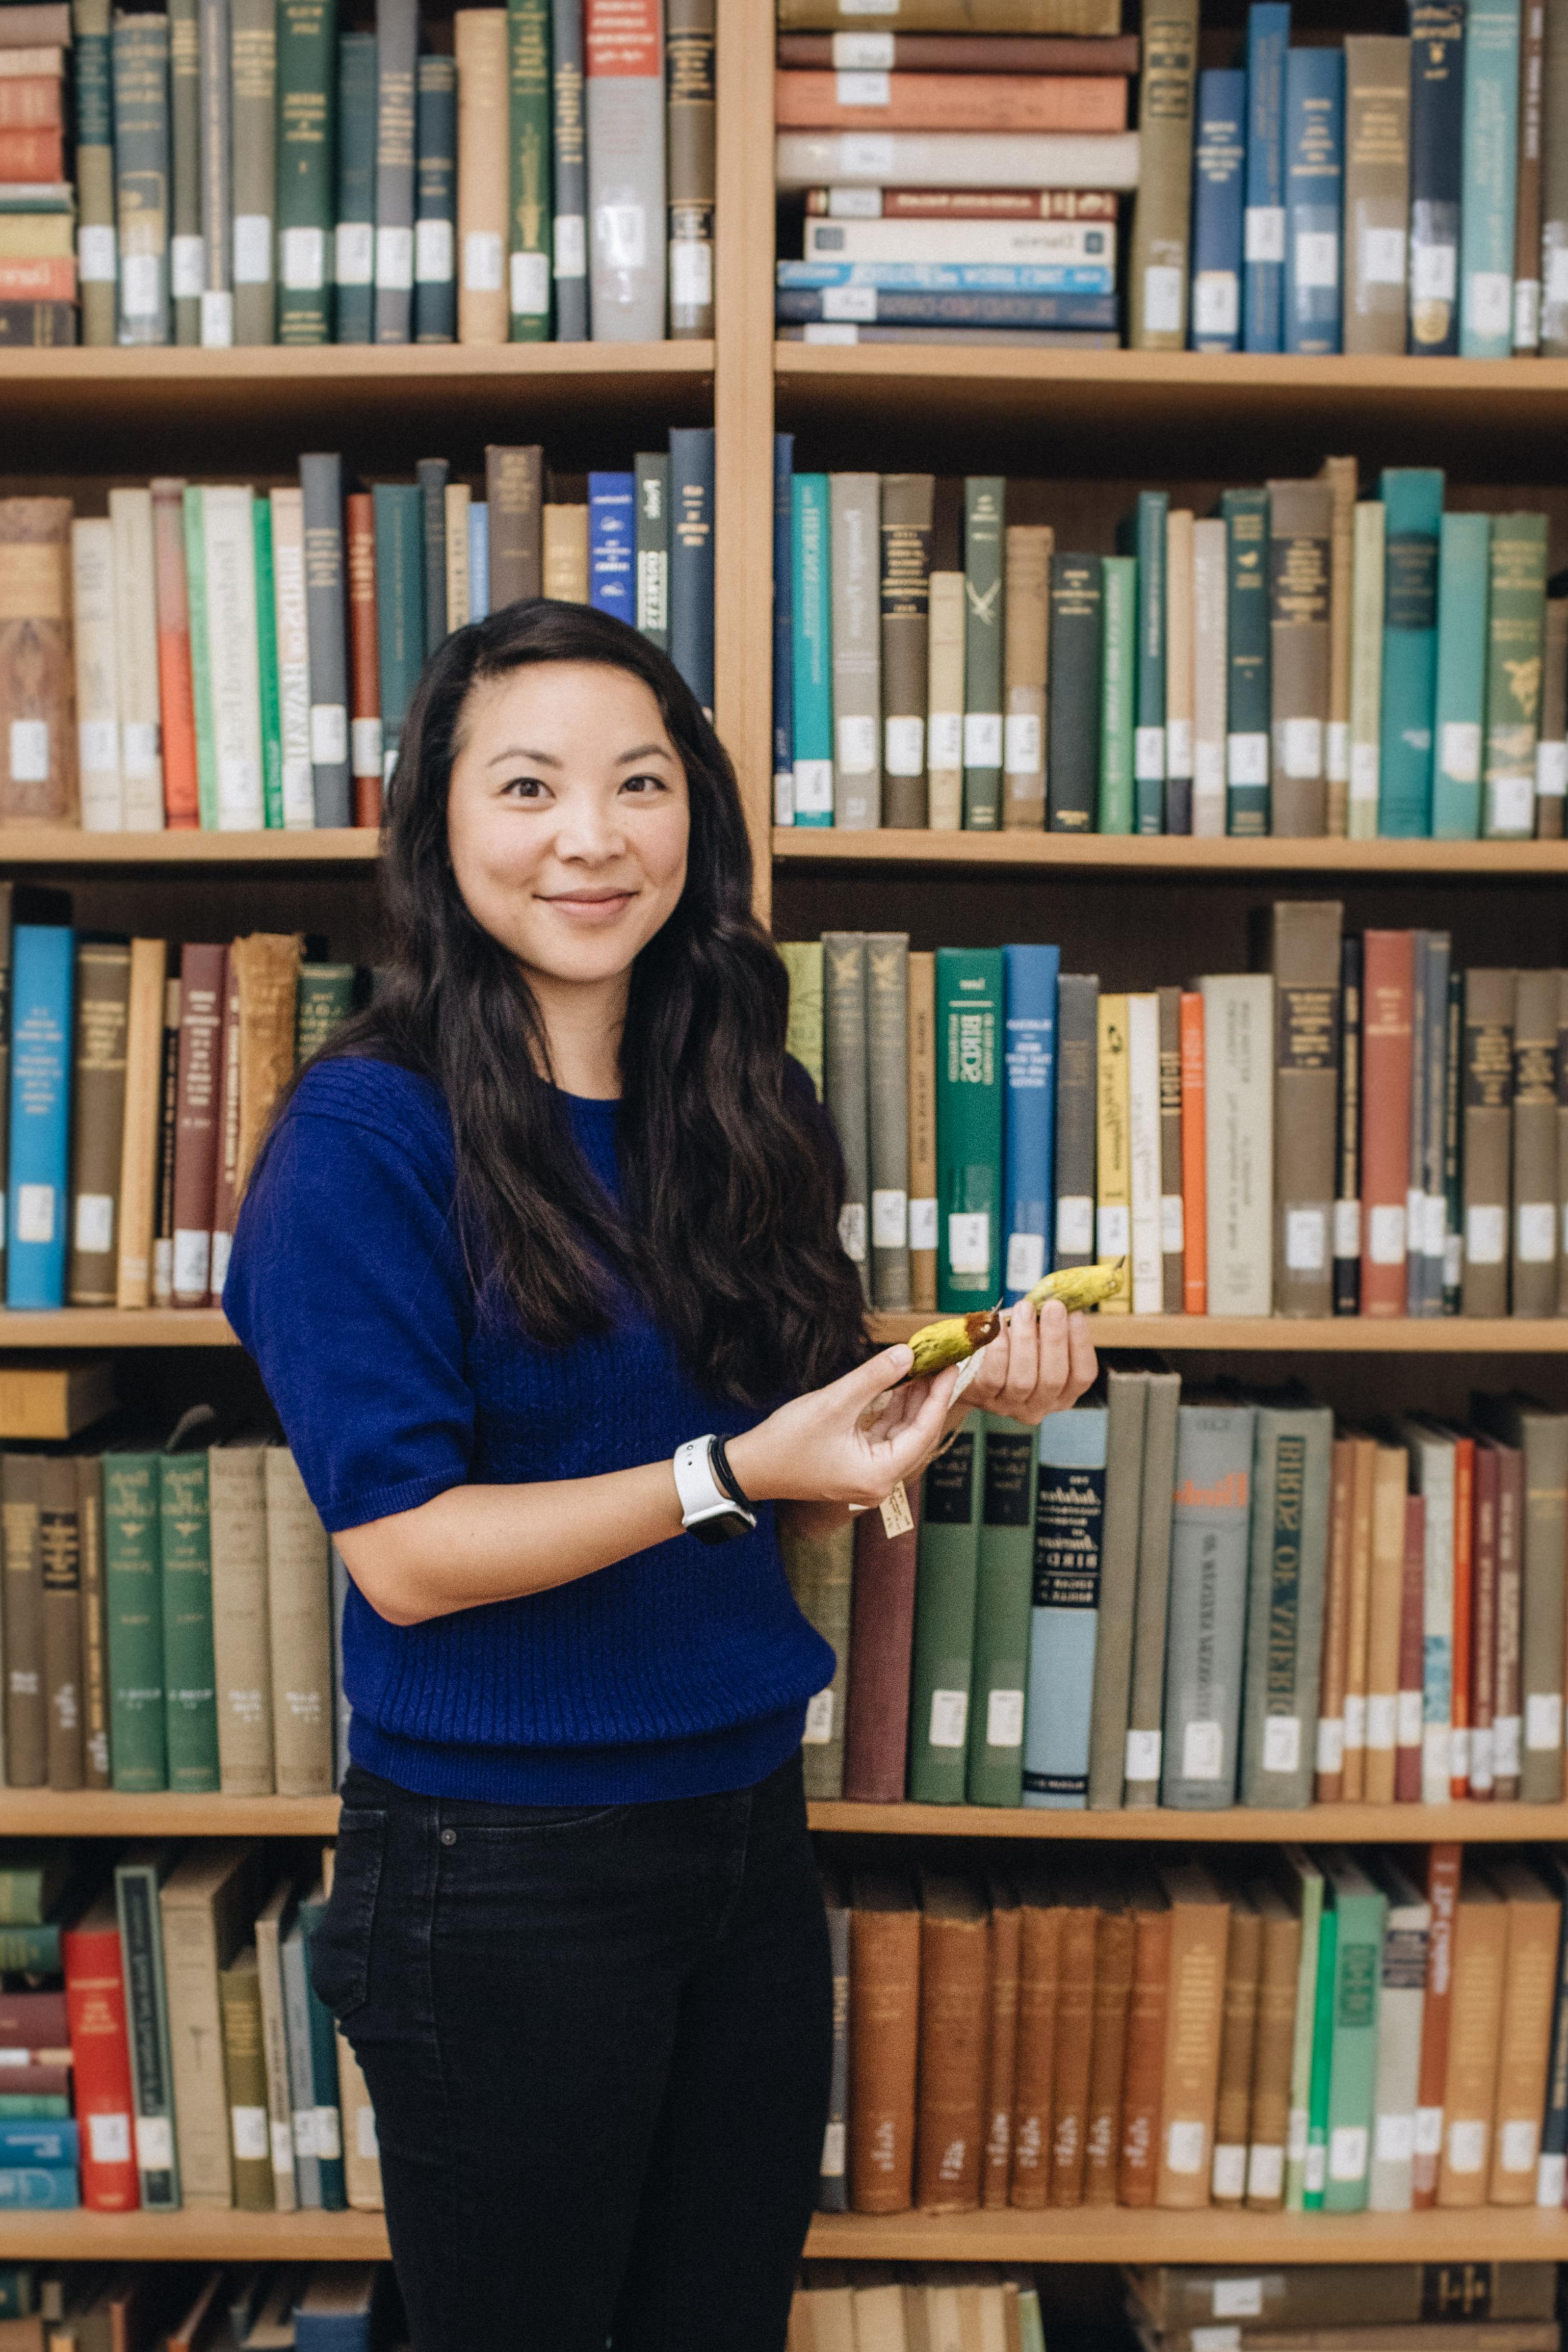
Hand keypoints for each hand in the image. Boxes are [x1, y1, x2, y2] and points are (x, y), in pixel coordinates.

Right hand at [726, 1346, 960, 1510]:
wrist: (751, 1468)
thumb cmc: (786, 1443)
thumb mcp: (833, 1403)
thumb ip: (873, 1378)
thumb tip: (907, 1354)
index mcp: (879, 1474)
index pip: (923, 1432)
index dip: (938, 1396)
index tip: (950, 1366)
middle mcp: (880, 1480)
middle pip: (917, 1434)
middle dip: (928, 1397)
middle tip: (941, 1362)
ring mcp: (869, 1474)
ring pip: (902, 1433)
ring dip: (911, 1402)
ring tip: (924, 1367)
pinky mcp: (857, 1465)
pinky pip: (885, 1435)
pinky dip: (892, 1411)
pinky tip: (899, 1385)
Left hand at [948, 1296, 1097, 1429]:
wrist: (971, 1365)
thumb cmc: (1012, 1345)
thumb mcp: (1036, 1336)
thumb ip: (1050, 1323)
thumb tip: (1062, 1298)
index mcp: (1063, 1393)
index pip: (1083, 1376)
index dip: (1081, 1345)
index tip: (1075, 1313)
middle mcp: (1040, 1405)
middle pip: (1053, 1378)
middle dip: (1055, 1338)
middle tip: (1053, 1306)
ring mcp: (1011, 1406)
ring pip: (1023, 1380)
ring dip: (1025, 1340)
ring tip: (1025, 1309)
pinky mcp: (985, 1399)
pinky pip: (994, 1376)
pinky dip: (998, 1349)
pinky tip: (999, 1325)